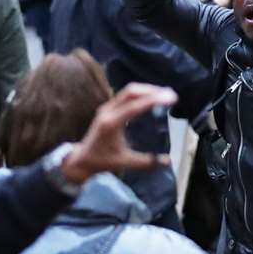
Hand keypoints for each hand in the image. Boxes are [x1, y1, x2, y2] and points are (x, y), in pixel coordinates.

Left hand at [60, 83, 179, 183]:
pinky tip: (151, 98)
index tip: (171, 99)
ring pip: (128, 91)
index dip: (154, 100)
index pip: (135, 106)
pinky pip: (125, 96)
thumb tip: (168, 161)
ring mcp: (107, 108)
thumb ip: (146, 162)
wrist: (81, 159)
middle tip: (170, 95)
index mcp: (111, 123)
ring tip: (164, 94)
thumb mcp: (124, 163)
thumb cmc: (102, 161)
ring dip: (147, 90)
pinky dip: (140, 94)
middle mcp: (108, 111)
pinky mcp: (108, 108)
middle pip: (131, 92)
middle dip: (152, 91)